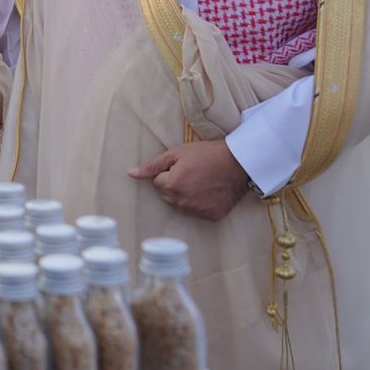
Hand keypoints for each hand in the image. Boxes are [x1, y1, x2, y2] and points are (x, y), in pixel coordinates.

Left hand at [128, 139, 250, 221]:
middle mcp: (182, 202)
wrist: (239, 163)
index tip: (183, 166)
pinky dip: (201, 204)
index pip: (157, 183)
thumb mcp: (177, 153)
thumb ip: (152, 166)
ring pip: (181, 205)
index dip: (169, 172)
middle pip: (167, 196)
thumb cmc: (207, 154)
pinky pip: (197, 212)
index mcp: (171, 185)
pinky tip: (210, 191)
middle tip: (192, 173)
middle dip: (174, 185)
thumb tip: (131, 174)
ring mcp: (197, 211)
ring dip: (186, 196)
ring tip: (201, 181)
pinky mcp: (211, 216)